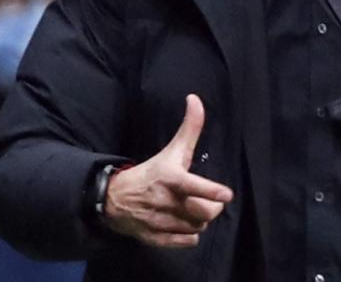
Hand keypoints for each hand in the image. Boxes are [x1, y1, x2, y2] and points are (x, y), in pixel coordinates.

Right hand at [103, 94, 233, 247]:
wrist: (113, 198)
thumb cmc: (151, 171)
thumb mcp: (171, 150)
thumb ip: (189, 128)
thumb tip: (195, 98)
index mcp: (170, 178)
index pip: (193, 186)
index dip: (211, 191)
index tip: (227, 194)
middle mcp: (165, 201)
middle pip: (203, 212)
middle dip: (213, 207)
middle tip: (211, 201)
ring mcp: (159, 222)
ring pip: (196, 227)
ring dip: (200, 220)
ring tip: (194, 210)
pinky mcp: (155, 238)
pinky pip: (184, 242)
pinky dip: (189, 236)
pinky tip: (185, 224)